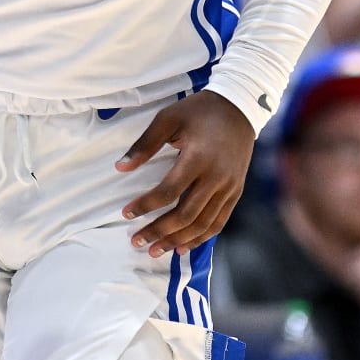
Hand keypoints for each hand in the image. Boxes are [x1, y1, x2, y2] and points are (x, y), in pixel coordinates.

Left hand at [116, 91, 254, 257]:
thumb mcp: (168, 118)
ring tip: (155, 250)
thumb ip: (145, 145)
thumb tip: (120, 168)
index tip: (126, 212)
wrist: (239, 108)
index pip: (169, 191)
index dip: (146, 205)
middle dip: (159, 231)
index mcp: (198, 158)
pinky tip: (183, 246)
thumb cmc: (198, 111)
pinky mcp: (235, 192)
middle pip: (186, 215)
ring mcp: (229, 188)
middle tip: (136, 241)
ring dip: (177, 240)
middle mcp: (216, 178)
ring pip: (203, 224)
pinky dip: (200, 237)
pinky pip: (218, 222)